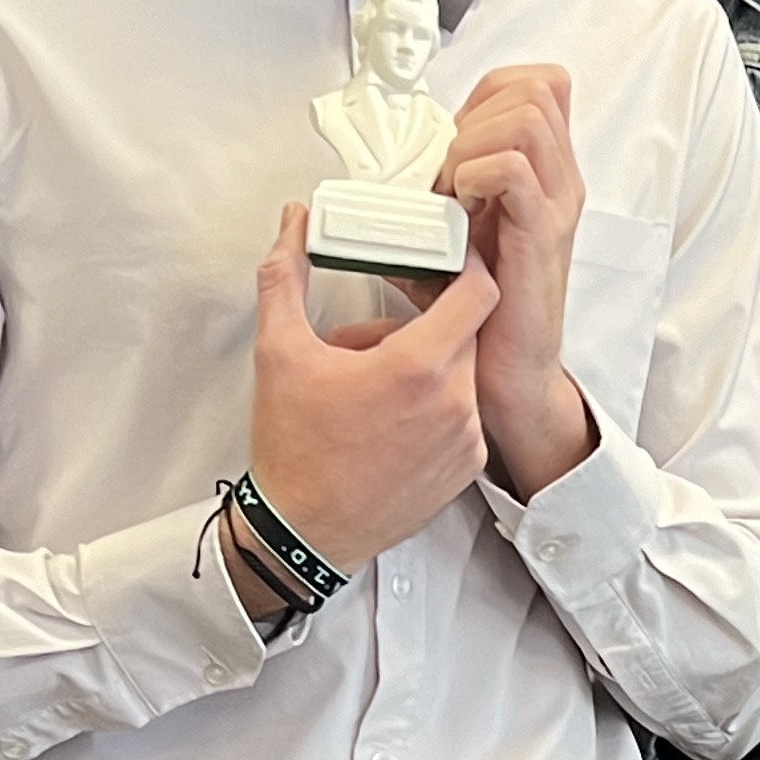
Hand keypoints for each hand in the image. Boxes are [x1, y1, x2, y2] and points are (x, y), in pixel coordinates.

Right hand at [244, 204, 495, 578]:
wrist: (304, 534)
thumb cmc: (294, 450)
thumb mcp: (279, 352)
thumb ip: (286, 276)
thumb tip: (292, 225)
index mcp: (418, 367)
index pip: (480, 290)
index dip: (467, 264)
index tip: (445, 259)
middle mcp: (454, 403)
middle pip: (468, 331)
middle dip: (432, 320)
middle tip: (389, 327)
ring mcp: (465, 440)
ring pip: (465, 374)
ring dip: (431, 365)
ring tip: (379, 380)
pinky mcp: (465, 470)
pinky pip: (465, 416)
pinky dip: (437, 405)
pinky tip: (392, 416)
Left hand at [435, 62, 592, 497]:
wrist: (511, 378)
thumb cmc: (485, 316)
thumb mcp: (455, 242)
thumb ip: (434, 205)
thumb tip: (379, 188)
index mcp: (544, 175)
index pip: (536, 84)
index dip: (487, 94)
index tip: (454, 142)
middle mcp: (558, 182)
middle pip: (537, 86)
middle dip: (476, 114)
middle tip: (449, 172)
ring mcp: (555, 206)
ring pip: (527, 115)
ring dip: (472, 143)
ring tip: (453, 191)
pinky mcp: (541, 236)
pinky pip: (512, 168)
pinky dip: (473, 173)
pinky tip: (459, 209)